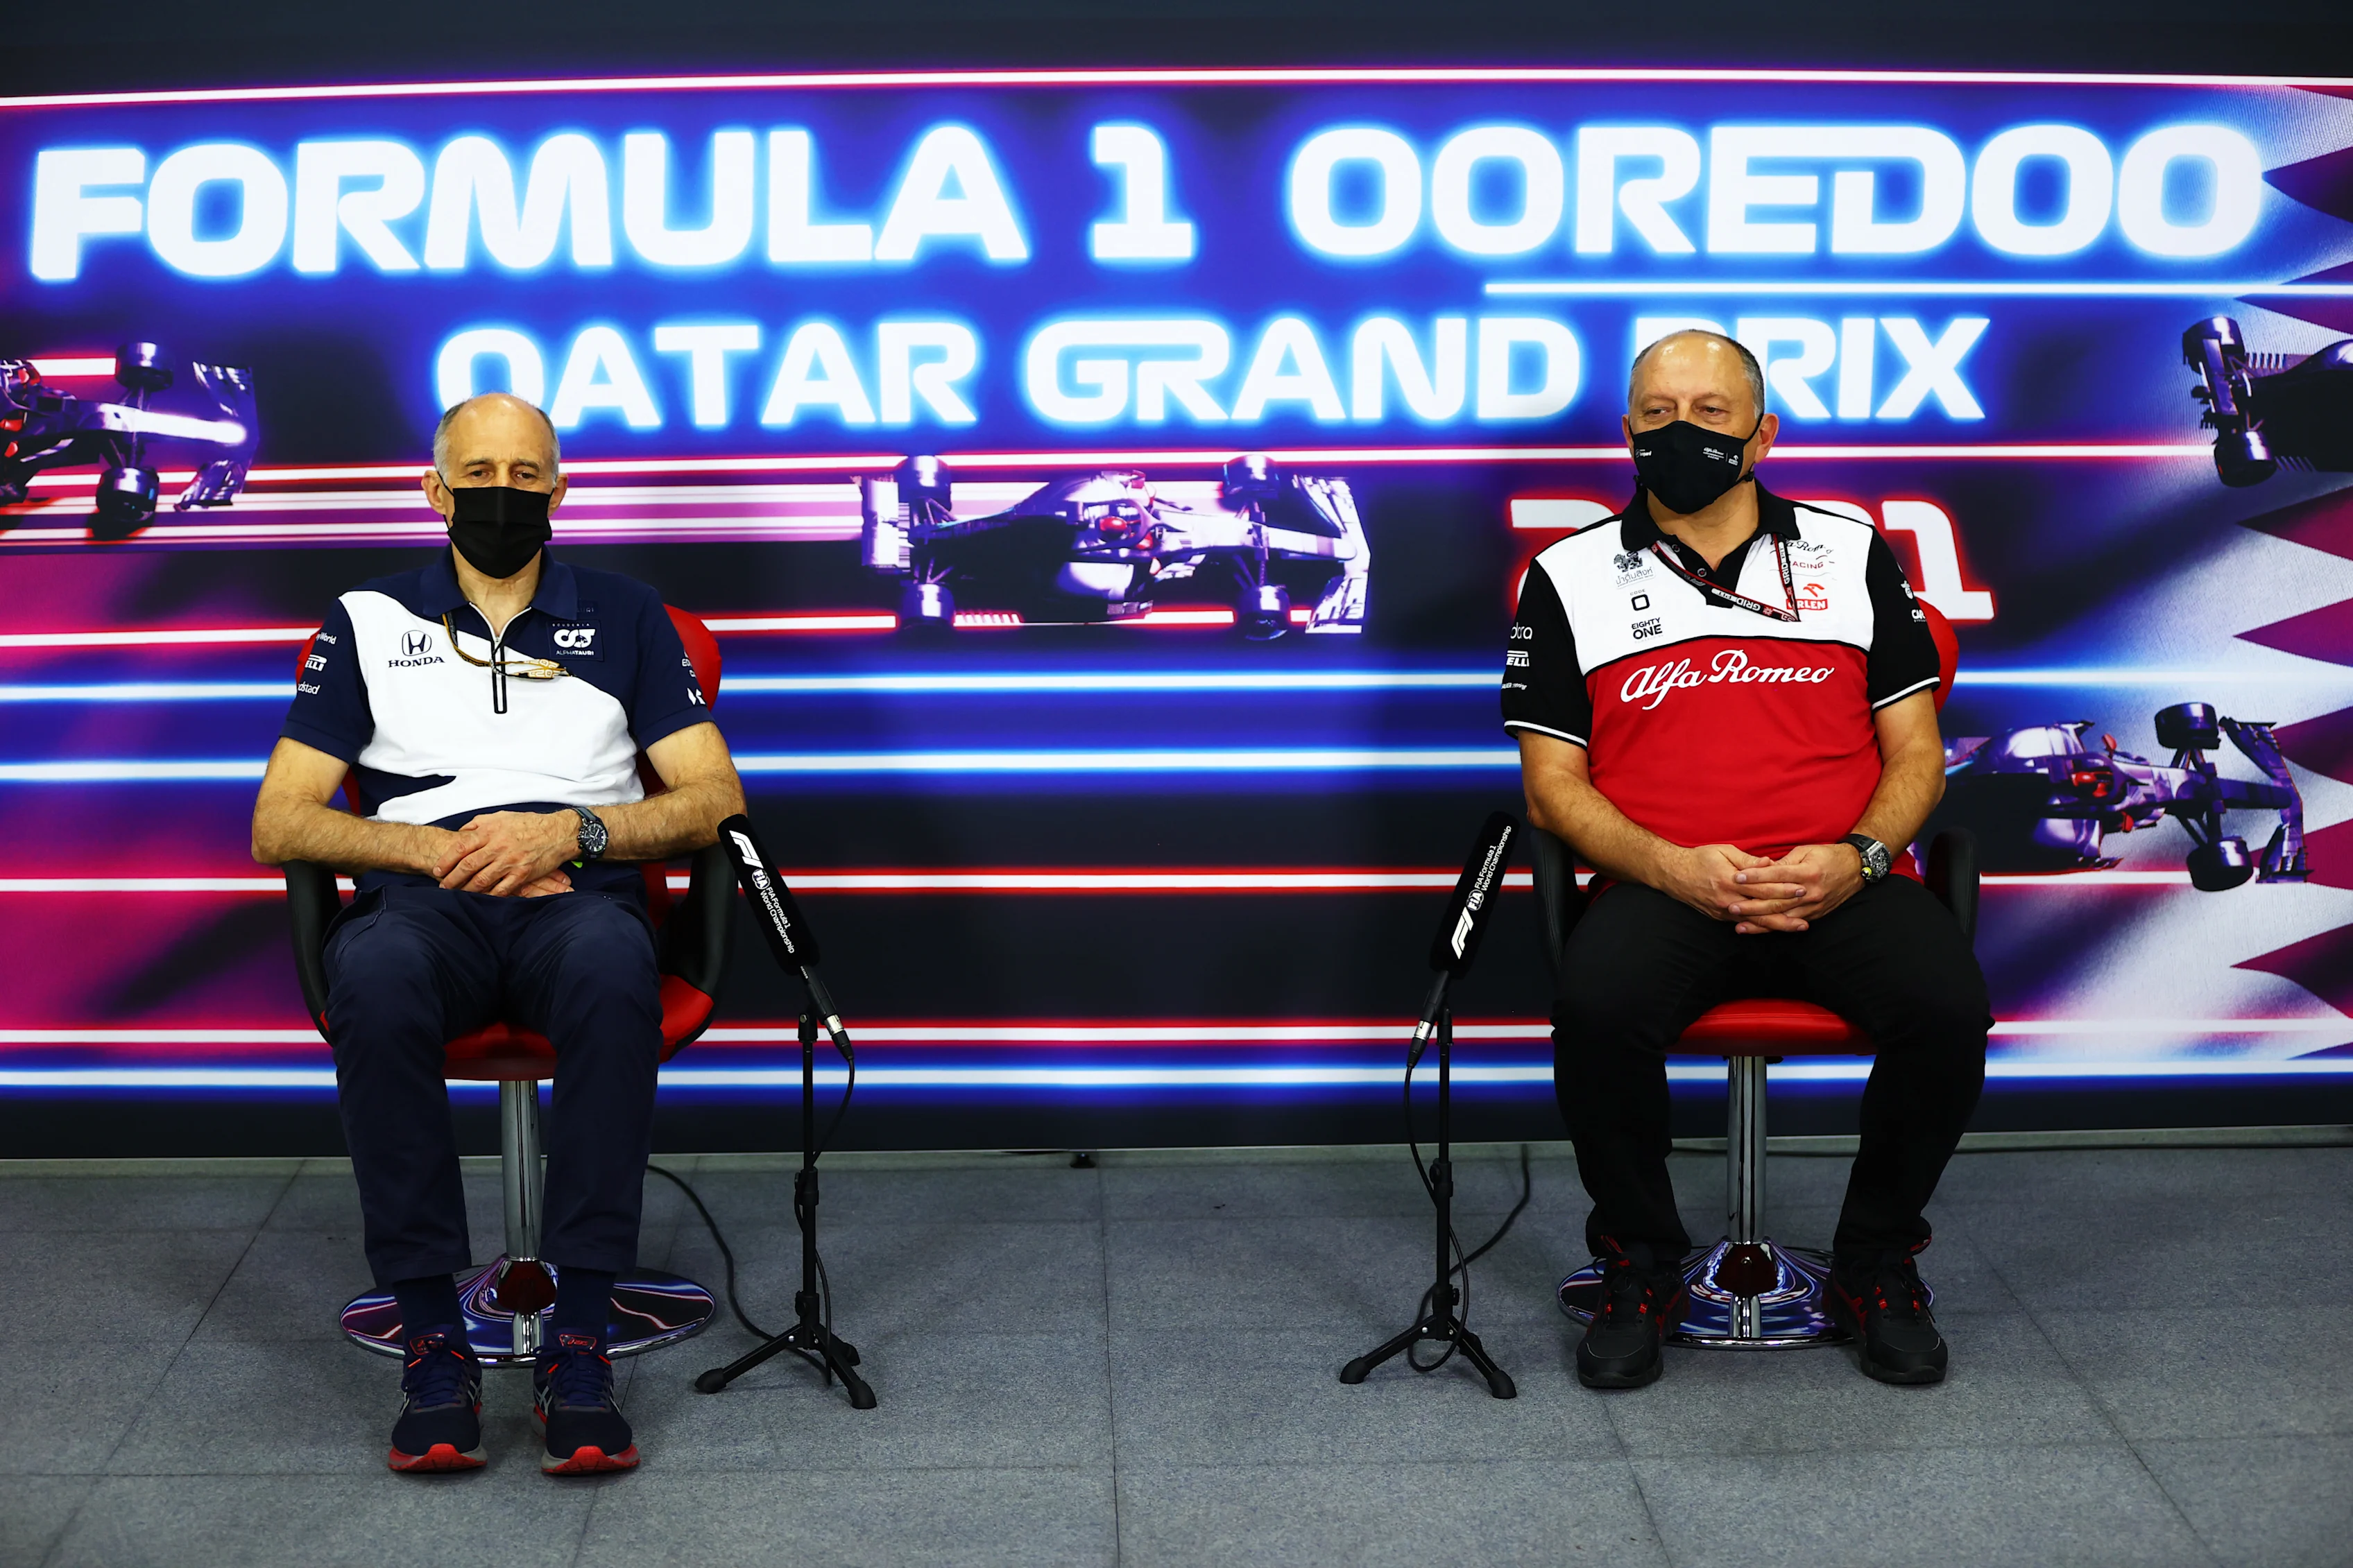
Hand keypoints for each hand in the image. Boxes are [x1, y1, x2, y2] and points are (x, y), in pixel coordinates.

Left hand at [434, 810, 578, 896]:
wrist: (558, 832)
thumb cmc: (529, 824)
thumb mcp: (502, 816)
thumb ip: (479, 823)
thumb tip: (462, 832)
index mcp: (491, 831)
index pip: (461, 847)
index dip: (446, 860)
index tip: (437, 869)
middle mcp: (499, 846)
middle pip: (468, 866)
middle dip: (452, 879)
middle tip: (443, 886)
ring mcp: (511, 861)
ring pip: (482, 880)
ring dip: (467, 889)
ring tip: (457, 894)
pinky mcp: (523, 874)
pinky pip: (502, 889)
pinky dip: (489, 895)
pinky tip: (481, 898)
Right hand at [1657, 843, 1805, 922]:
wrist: (1673, 874)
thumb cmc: (1699, 858)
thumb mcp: (1724, 852)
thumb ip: (1748, 861)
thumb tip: (1769, 863)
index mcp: (1730, 882)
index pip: (1763, 888)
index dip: (1784, 889)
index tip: (1801, 887)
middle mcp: (1728, 900)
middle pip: (1763, 909)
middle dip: (1788, 910)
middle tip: (1807, 910)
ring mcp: (1724, 912)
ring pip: (1757, 922)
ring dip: (1780, 925)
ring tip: (1799, 926)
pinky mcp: (1720, 917)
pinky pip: (1745, 924)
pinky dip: (1762, 927)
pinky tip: (1776, 929)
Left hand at [1727, 842, 1864, 933]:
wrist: (1856, 869)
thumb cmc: (1827, 856)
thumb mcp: (1805, 852)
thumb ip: (1783, 863)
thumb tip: (1760, 869)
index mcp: (1807, 872)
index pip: (1776, 876)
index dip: (1755, 877)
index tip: (1736, 877)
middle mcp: (1810, 892)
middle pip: (1776, 900)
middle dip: (1752, 904)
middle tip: (1731, 905)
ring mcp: (1813, 906)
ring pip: (1782, 916)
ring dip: (1760, 921)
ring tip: (1739, 924)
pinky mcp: (1815, 914)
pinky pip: (1791, 923)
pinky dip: (1774, 927)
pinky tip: (1759, 930)